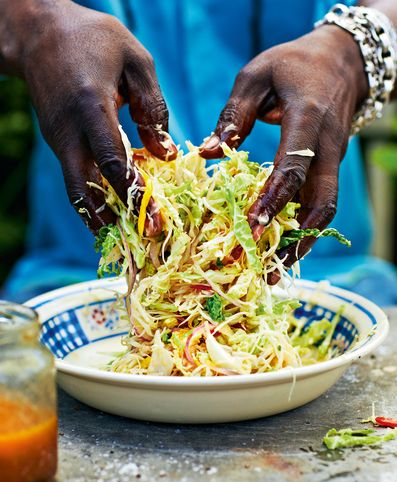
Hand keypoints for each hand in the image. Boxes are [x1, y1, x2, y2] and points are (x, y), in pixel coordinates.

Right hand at [0, 0, 175, 234]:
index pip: (112, 160)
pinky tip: (113, 209)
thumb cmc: (94, 40)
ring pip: (76, 187)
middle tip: (141, 238)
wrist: (39, 33)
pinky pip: (76, 176)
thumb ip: (152, 107)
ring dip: (100, 214)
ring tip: (128, 234)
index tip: (154, 218)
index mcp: (90, 105)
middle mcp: (68, 130)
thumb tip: (165, 154)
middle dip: (113, 217)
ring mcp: (57, 139)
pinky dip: (93, 196)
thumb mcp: (135, 60)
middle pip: (85, 187)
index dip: (133, 192)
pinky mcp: (56, 142)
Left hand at [200, 26, 367, 280]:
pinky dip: (303, 228)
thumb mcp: (256, 76)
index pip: (294, 168)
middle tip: (268, 267)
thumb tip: (207, 154)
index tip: (253, 229)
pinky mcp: (330, 168)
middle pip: (321, 202)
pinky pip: (320, 203)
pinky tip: (282, 247)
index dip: (274, 200)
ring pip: (325, 210)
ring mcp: (333, 160)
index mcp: (308, 119)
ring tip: (275, 269)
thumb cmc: (292, 65)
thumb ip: (231, 116)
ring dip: (303, 242)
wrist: (342, 62)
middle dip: (295, 238)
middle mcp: (327, 146)